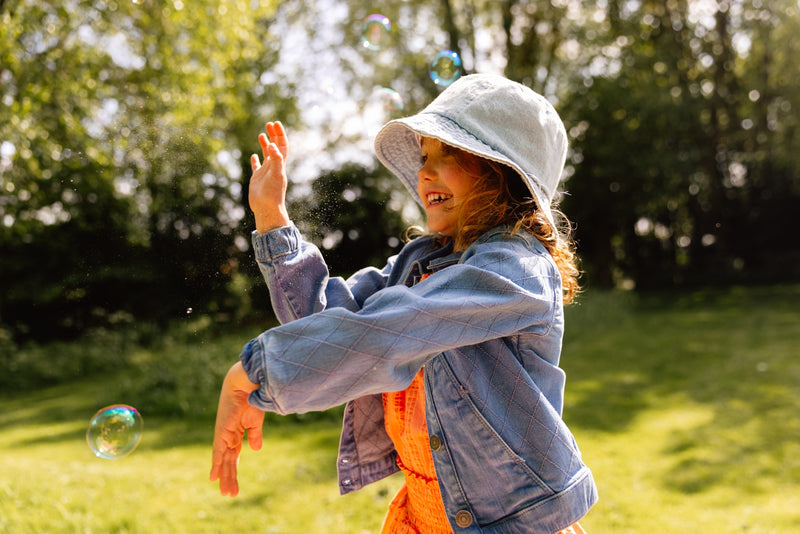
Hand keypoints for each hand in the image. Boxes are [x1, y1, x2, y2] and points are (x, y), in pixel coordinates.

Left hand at [209, 362, 264, 496]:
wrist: (247, 385)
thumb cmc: (252, 400)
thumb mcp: (256, 422)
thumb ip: (255, 436)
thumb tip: (256, 450)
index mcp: (237, 433)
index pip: (234, 456)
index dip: (233, 470)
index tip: (232, 484)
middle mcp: (228, 436)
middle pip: (229, 462)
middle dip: (229, 478)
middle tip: (229, 494)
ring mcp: (224, 435)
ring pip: (224, 461)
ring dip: (225, 477)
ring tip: (227, 493)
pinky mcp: (222, 432)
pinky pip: (219, 452)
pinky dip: (216, 465)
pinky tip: (214, 477)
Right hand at [249, 121, 289, 232]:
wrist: (267, 209)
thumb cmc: (273, 194)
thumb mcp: (276, 175)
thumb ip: (276, 160)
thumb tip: (273, 146)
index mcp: (280, 164)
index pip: (281, 145)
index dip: (280, 134)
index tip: (276, 123)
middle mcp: (274, 166)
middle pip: (275, 147)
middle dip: (273, 135)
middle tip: (269, 124)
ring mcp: (266, 172)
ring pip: (266, 155)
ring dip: (265, 144)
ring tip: (261, 134)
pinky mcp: (257, 179)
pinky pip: (257, 167)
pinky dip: (256, 160)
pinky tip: (254, 155)